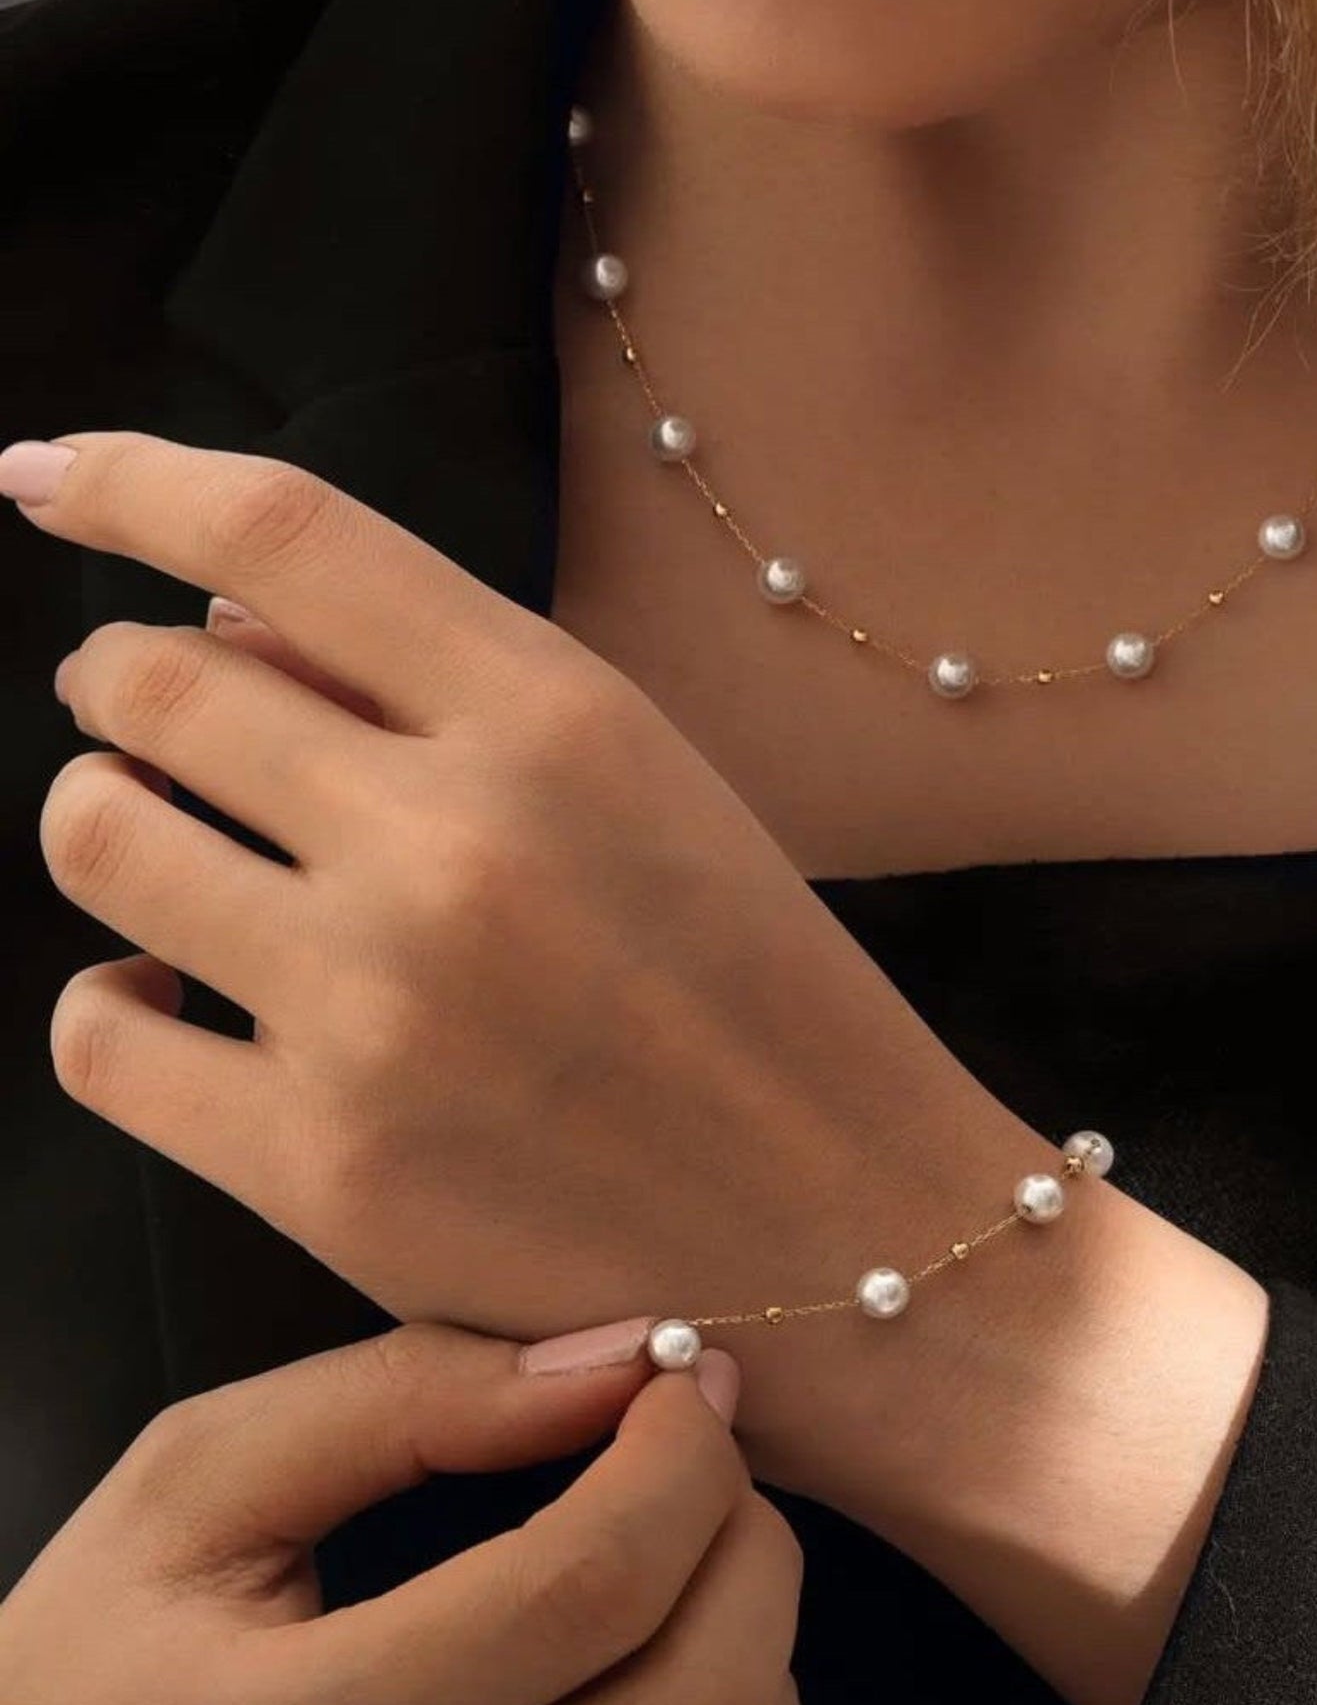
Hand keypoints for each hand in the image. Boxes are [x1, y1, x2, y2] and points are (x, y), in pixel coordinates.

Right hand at [0, 1323, 804, 1704]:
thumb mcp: (196, 1492)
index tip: (687, 1370)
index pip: (585, 1590)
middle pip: (702, 1692)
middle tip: (689, 1448)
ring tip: (662, 1543)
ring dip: (746, 1623)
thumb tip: (613, 1356)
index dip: (678, 1454)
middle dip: (736, 1528)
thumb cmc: (104, 1668)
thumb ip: (400, 1401)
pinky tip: (649, 1650)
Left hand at [15, 431, 1049, 1469]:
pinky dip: (115, 1001)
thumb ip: (446, 685)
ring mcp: (375, 1010)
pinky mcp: (319, 1168)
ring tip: (179, 855)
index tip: (49, 476)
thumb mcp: (648, 783)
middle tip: (143, 711)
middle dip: (116, 680)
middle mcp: (454, 843)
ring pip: (96, 838)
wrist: (849, 1228)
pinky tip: (177, 998)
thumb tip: (211, 623)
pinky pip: (96, 1036)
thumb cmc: (756, 985)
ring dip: (110, 819)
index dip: (132, 479)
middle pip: (149, 684)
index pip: (284, 534)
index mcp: (561, 719)